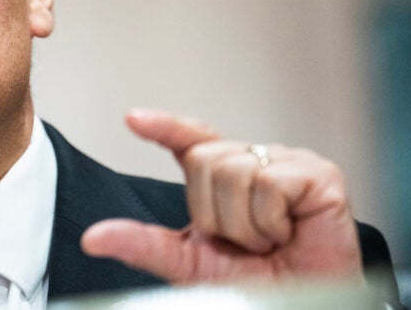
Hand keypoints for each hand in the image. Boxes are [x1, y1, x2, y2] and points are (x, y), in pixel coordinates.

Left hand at [80, 109, 362, 283]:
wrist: (306, 303)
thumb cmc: (255, 284)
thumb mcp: (188, 264)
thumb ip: (142, 245)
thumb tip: (93, 238)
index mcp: (223, 177)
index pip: (189, 140)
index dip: (163, 126)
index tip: (132, 119)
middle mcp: (253, 161)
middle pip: (203, 160)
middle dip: (214, 213)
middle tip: (243, 241)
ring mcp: (287, 162)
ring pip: (233, 171)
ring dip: (244, 224)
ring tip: (266, 240)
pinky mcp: (318, 173)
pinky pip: (268, 184)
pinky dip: (270, 222)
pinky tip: (288, 233)